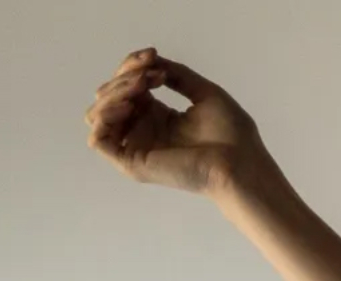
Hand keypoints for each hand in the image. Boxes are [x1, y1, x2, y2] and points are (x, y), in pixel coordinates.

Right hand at [83, 47, 263, 196]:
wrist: (242, 164)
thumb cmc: (232, 135)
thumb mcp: (205, 93)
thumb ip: (178, 74)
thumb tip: (151, 59)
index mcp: (158, 115)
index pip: (127, 85)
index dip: (132, 65)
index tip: (153, 55)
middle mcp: (143, 130)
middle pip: (109, 96)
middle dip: (125, 76)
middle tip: (151, 72)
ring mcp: (136, 147)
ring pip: (98, 114)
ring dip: (114, 92)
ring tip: (141, 86)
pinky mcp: (132, 163)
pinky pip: (98, 140)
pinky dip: (105, 117)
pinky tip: (129, 105)